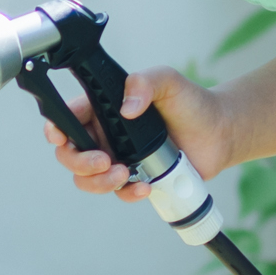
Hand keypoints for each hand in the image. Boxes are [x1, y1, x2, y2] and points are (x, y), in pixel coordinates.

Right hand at [44, 65, 231, 197]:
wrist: (220, 132)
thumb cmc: (192, 102)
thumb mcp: (168, 80)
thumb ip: (144, 82)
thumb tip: (126, 107)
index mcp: (104, 109)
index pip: (68, 118)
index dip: (56, 129)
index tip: (59, 136)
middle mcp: (106, 135)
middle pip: (70, 155)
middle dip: (78, 162)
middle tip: (103, 160)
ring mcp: (119, 159)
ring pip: (88, 180)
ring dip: (98, 182)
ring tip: (124, 174)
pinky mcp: (136, 179)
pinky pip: (119, 193)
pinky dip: (126, 193)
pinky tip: (144, 186)